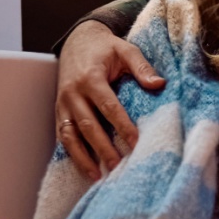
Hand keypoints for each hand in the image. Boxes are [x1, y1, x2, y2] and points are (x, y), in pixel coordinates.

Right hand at [56, 21, 165, 179]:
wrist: (77, 41)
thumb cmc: (105, 48)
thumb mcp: (125, 49)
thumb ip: (142, 67)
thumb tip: (159, 84)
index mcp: (90, 78)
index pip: (108, 106)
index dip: (122, 126)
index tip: (136, 143)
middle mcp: (72, 93)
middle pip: (88, 125)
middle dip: (103, 148)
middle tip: (119, 167)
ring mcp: (62, 104)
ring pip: (70, 134)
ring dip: (83, 157)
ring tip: (98, 176)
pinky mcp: (59, 111)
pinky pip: (63, 135)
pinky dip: (72, 153)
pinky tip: (85, 169)